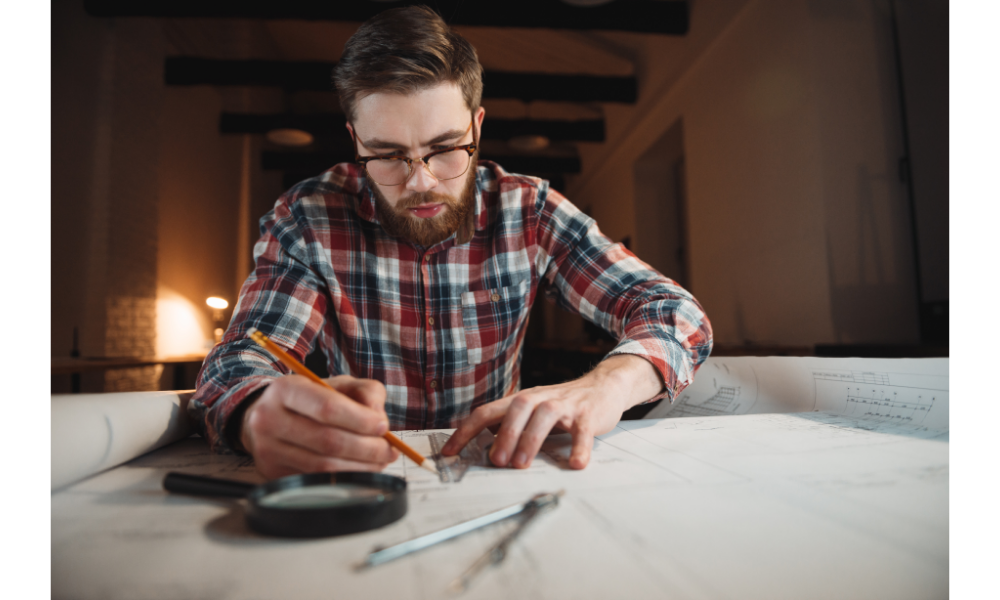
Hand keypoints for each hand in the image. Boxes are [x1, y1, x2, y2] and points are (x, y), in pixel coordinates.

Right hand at [239, 374, 398, 478]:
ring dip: (361, 466)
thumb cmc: (312, 399)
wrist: (269, 416)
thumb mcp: (340, 384)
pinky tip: (361, 468)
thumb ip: (366, 392)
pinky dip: (346, 476)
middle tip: (389, 450)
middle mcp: (268, 419)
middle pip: (328, 441)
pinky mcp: (272, 473)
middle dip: (367, 448)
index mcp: (285, 389)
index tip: (383, 425)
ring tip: (380, 460)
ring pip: (324, 466)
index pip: (327, 408)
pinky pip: (316, 480)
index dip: (360, 420)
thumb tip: (378, 418)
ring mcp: (267, 450)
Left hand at [441, 355, 661, 469]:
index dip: (466, 431)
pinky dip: (579, 447)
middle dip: (503, 436)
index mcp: (521, 400)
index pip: (487, 412)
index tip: (450, 452)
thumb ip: (510, 425)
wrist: (603, 387)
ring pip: (544, 416)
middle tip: (496, 462)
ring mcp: (564, 405)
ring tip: (522, 464)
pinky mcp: (588, 415)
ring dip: (530, 440)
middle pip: (516, 409)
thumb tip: (484, 449)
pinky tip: (575, 464)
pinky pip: (582, 430)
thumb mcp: (531, 411)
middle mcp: (539, 399)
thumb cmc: (562, 405)